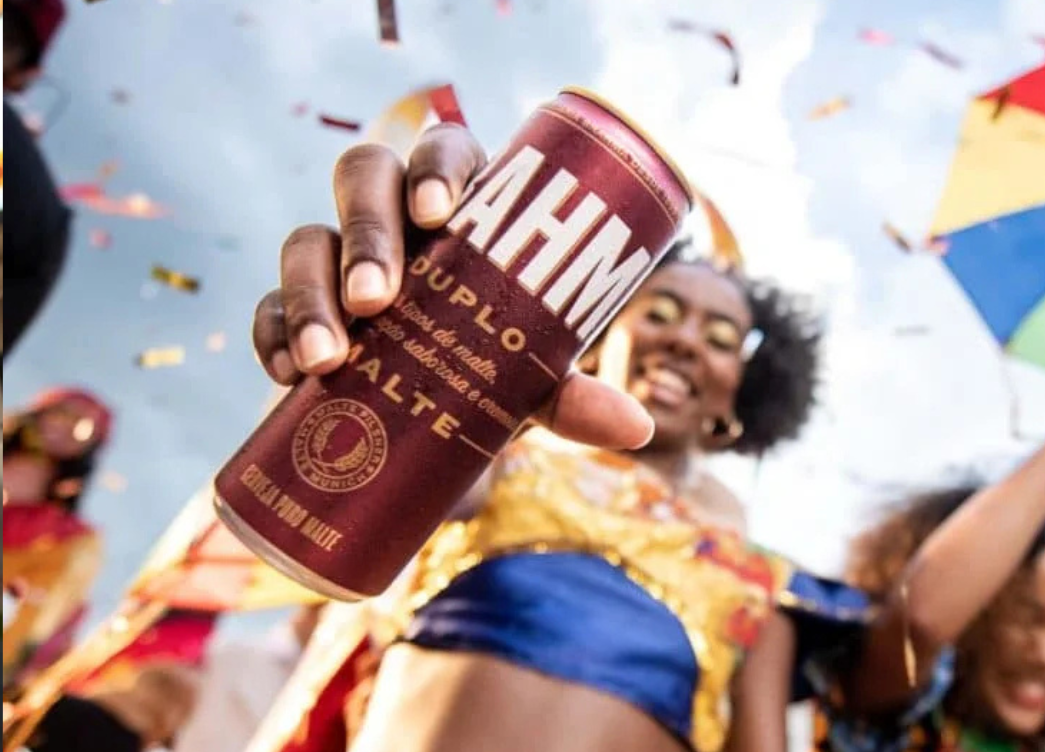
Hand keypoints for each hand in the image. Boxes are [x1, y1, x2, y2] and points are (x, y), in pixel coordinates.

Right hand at [251, 125, 653, 449]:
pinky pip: (267, 304)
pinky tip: (286, 375)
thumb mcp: (529, 379)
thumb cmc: (492, 368)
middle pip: (362, 178)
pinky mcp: (295, 309)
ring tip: (330, 356)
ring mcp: (337, 260)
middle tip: (382, 299)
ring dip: (310, 291)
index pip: (444, 152)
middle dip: (366, 233)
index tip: (442, 215)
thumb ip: (570, 393)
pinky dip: (271, 333)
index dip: (438, 169)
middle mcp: (394, 217)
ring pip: (305, 237)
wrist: (431, 418)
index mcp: (461, 207)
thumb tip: (635, 426)